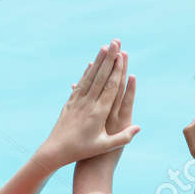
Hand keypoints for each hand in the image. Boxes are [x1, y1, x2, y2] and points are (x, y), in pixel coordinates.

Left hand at [37, 41, 140, 169]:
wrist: (55, 150)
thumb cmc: (82, 151)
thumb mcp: (104, 147)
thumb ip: (123, 137)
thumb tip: (138, 127)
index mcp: (98, 113)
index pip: (110, 87)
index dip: (116, 70)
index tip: (121, 56)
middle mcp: (88, 103)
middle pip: (101, 76)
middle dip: (109, 58)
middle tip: (115, 42)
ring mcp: (78, 101)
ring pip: (90, 76)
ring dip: (98, 60)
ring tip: (105, 46)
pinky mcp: (70, 102)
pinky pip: (81, 83)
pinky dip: (87, 72)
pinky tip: (91, 63)